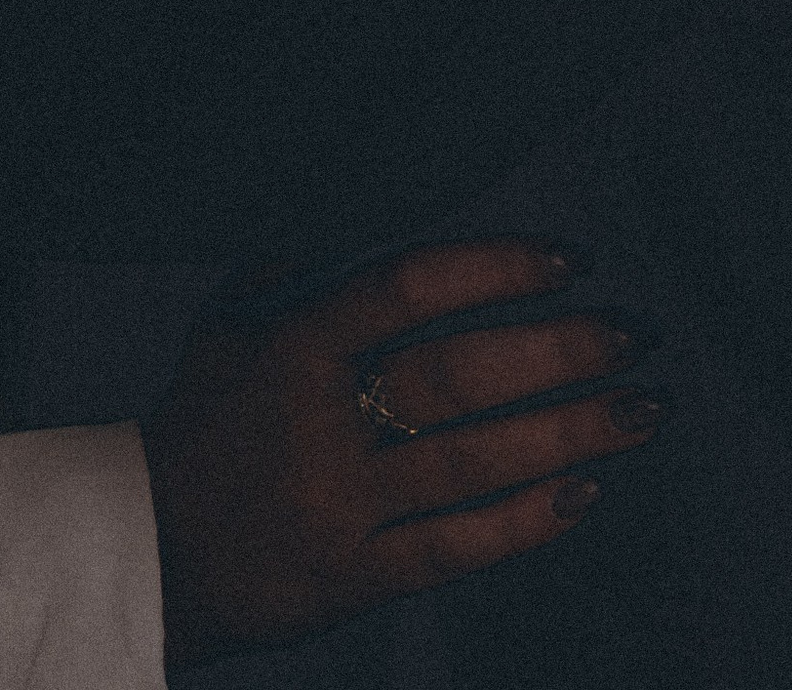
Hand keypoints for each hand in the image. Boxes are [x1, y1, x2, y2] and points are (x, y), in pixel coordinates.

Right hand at [146, 240, 662, 663]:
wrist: (149, 551)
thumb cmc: (198, 425)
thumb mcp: (224, 330)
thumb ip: (289, 272)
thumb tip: (353, 214)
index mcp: (292, 344)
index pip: (406, 288)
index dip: (492, 267)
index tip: (564, 257)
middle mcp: (322, 422)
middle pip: (456, 377)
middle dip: (556, 351)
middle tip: (632, 332)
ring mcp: (343, 505)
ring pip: (473, 464)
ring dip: (568, 433)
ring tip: (641, 409)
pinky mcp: (359, 577)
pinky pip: (456, 548)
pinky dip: (524, 520)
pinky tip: (584, 493)